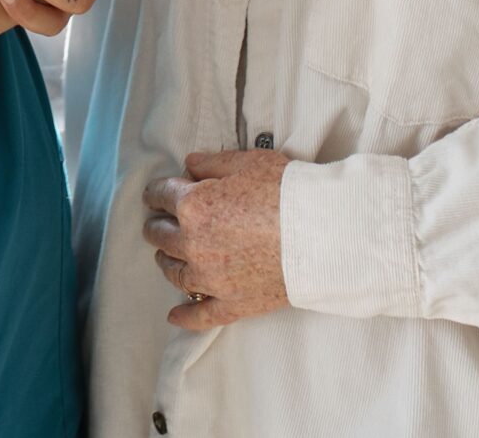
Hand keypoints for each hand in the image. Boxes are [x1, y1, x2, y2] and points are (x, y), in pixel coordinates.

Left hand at [142, 148, 288, 328]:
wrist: (323, 234)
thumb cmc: (287, 193)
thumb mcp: (247, 162)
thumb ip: (211, 163)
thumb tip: (189, 165)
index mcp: (194, 206)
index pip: (162, 195)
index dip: (156, 192)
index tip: (155, 194)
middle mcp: (194, 244)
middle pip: (161, 235)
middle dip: (157, 225)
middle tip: (157, 223)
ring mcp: (211, 278)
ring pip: (174, 273)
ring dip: (166, 262)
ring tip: (166, 257)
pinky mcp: (233, 303)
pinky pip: (201, 314)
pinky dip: (184, 316)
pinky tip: (174, 315)